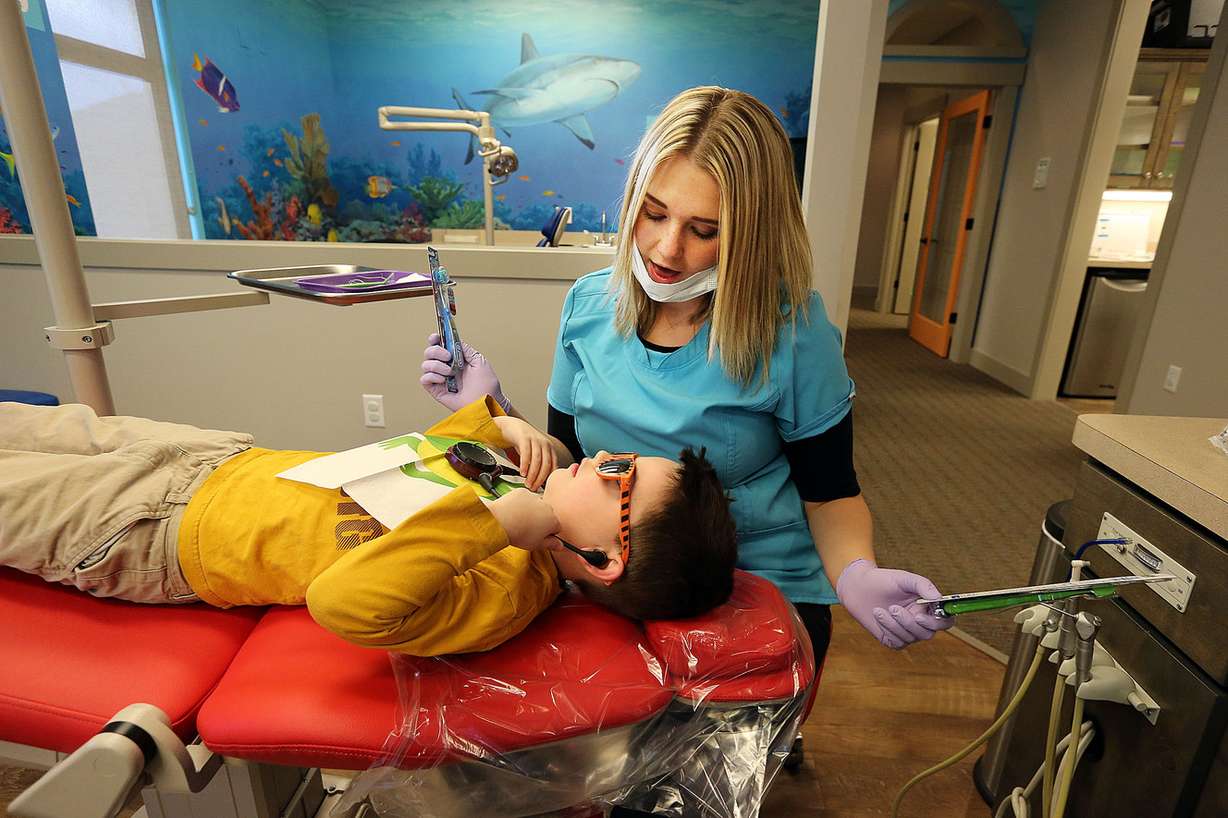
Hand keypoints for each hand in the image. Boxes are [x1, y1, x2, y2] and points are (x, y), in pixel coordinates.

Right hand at [420, 333, 511, 412]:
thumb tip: (455, 340)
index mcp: (455, 359)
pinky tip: (443, 380)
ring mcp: (440, 379)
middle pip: (429, 353)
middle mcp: (445, 368)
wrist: (487, 402)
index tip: (435, 337)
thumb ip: (465, 349)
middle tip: (448, 357)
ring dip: (437, 365)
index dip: (434, 339)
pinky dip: (432, 376)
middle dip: (436, 351)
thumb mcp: (479, 361)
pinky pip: (424, 379)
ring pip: (425, 365)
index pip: (439, 346)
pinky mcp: (436, 390)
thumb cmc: (487, 385)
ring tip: (450, 372)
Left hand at [488, 488, 559, 550]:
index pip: (556, 527)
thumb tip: (560, 546)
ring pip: (537, 505)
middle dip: (541, 520)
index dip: (548, 533)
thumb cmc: (518, 534)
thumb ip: (551, 544)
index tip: (540, 535)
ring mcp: (535, 498)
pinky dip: (521, 503)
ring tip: (520, 520)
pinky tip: (514, 511)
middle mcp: (547, 507)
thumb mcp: (537, 545)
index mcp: (553, 521)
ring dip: (532, 510)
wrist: (501, 521)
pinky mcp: (523, 492)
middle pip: (547, 514)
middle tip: (528, 529)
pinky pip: (525, 498)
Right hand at [493, 416, 557, 490]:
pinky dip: (525, 465)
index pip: (553, 466)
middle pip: (546, 464)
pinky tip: (522, 472)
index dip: (548, 479)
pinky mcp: (524, 438)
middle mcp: (544, 444)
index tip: (542, 488)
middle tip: (533, 488)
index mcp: (549, 449)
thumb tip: (540, 483)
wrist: (513, 426)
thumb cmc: (524, 442)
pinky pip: (526, 453)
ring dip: (532, 474)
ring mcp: (535, 440)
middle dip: (540, 479)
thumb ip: (539, 465)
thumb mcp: (535, 453)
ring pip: (537, 460)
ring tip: (527, 483)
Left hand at [835, 559, 952, 649]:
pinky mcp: (893, 640)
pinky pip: (897, 642)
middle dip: (909, 623)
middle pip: (927, 633)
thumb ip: (923, 585)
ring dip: (894, 624)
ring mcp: (907, 632)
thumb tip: (939, 597)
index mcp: (929, 607)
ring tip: (879, 609)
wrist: (859, 587)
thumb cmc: (884, 580)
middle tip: (894, 608)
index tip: (920, 615)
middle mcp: (921, 622)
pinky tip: (878, 615)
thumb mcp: (904, 578)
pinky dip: (887, 629)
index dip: (938, 623)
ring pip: (910, 638)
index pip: (945, 621)